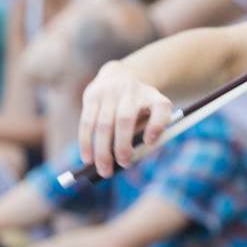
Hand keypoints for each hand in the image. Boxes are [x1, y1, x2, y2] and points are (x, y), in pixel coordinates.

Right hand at [78, 61, 174, 179]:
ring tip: (104, 171)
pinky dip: (86, 143)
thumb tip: (130, 159)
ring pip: (103, 124)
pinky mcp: (92, 95)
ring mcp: (110, 91)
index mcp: (153, 96)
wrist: (120, 76)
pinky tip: (87, 158)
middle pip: (125, 120)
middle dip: (122, 147)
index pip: (160, 108)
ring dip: (102, 151)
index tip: (150, 142)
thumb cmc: (139, 107)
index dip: (156, 126)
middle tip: (123, 165)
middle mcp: (131, 90)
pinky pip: (86, 122)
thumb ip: (149, 134)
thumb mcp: (152, 115)